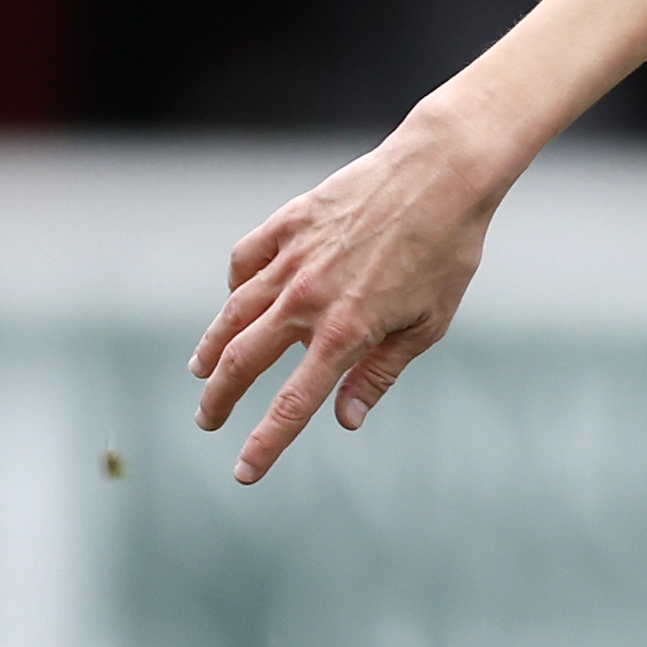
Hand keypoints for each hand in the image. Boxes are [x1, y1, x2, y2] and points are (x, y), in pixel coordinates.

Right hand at [189, 117, 499, 482]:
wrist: (441, 173)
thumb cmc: (446, 252)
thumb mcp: (428, 324)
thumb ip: (380, 374)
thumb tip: (345, 420)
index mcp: (346, 332)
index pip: (293, 404)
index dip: (265, 444)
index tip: (244, 473)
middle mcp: (308, 299)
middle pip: (243, 362)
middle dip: (219, 399)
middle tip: (206, 420)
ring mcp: (293, 258)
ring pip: (232, 312)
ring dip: (212, 347)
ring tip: (200, 371)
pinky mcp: (288, 222)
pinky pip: (245, 261)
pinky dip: (235, 285)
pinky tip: (234, 300)